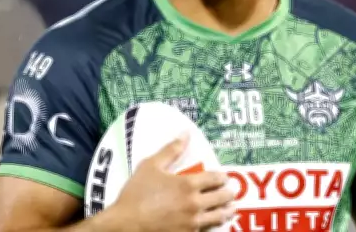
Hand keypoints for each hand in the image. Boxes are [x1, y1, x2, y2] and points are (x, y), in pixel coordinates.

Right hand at [111, 133, 235, 231]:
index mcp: (188, 184)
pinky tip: (213, 223)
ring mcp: (193, 223)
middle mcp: (195, 204)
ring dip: (227, 210)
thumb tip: (186, 134)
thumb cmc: (136, 194)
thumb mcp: (151, 166)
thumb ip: (171, 150)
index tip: (223, 177)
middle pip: (223, 198)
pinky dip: (214, 225)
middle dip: (229, 193)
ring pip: (220, 217)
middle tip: (231, 192)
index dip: (222, 177)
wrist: (125, 225)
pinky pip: (208, 230)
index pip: (216, 179)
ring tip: (230, 208)